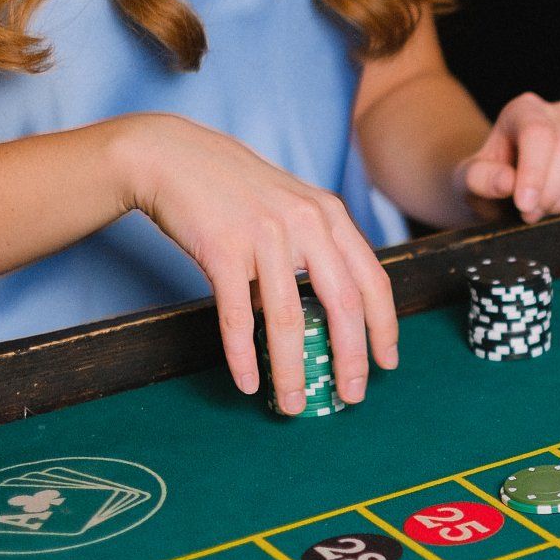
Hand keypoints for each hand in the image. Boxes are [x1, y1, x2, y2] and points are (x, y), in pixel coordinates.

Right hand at [112, 114, 398, 414]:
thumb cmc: (236, 190)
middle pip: (342, 304)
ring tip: (293, 404)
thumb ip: (317, 250)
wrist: (171, 156)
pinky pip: (237, 314)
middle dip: (350, 358)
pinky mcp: (222, 249)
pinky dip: (243, 354)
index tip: (387, 363)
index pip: (373, 280)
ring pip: (288, 318)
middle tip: (351, 395)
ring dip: (293, 369)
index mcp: (330, 216)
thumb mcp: (292, 207)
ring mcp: (264, 235)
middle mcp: (305, 223)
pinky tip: (247, 382)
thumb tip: (333, 315)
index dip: (384, 327)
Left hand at [455, 93, 559, 223]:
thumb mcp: (469, 179)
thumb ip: (482, 179)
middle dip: (550, 190)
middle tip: (527, 213)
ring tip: (541, 211)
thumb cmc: (487, 179)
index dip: (534, 172)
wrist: (502, 189)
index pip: (539, 132)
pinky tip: (557, 209)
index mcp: (524, 109)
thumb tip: (507, 182)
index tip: (524, 204)